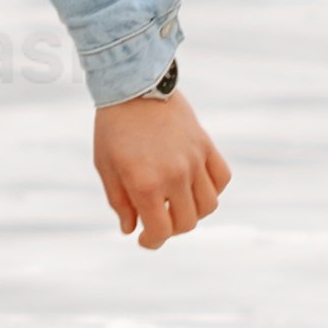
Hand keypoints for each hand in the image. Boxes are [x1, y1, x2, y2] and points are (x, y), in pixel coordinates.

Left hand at [93, 90, 228, 249]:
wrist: (134, 86)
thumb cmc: (114, 128)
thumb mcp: (106, 167)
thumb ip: (119, 202)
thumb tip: (131, 229)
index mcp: (145, 184)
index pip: (160, 230)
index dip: (152, 242)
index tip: (145, 239)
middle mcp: (174, 175)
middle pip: (187, 222)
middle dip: (172, 229)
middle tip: (159, 220)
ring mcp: (194, 160)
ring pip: (209, 205)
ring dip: (194, 212)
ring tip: (177, 204)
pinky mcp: (205, 145)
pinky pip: (222, 178)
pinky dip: (213, 189)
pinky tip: (196, 186)